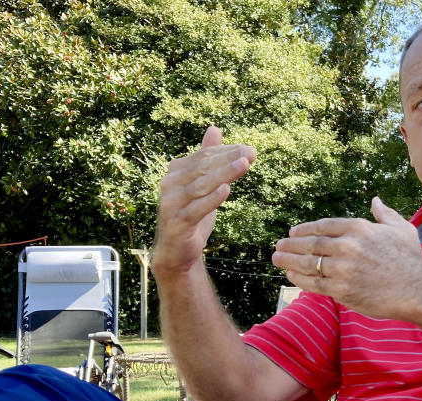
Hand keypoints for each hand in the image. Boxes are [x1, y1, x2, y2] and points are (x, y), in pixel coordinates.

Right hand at [152, 126, 255, 275]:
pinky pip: (197, 208)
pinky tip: (227, 189)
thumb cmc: (191, 214)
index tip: (250, 150)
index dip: (227, 151)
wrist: (177, 251)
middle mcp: (170, 184)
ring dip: (225, 173)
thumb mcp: (201, 184)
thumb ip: (207, 158)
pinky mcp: (178, 222)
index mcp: (176, 171)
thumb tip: (215, 128)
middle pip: (204, 167)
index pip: (204, 156)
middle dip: (229, 159)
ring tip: (245, 165)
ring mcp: (172, 203)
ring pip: (202, 185)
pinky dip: (212, 199)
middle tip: (251, 153)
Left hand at [272, 197, 421, 318]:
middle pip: (311, 244)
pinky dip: (299, 279)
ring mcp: (342, 269)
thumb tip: (375, 200)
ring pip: (308, 263)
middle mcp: (347, 246)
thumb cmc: (410, 260)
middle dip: (291, 245)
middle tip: (278, 246)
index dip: (304, 229)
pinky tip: (290, 276)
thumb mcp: (401, 229)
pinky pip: (314, 283)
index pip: (323, 226)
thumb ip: (384, 214)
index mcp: (359, 228)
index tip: (293, 232)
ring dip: (289, 261)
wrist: (417, 290)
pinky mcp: (341, 290)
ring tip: (277, 259)